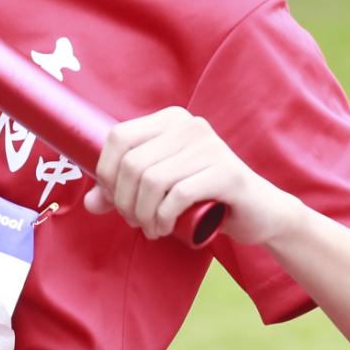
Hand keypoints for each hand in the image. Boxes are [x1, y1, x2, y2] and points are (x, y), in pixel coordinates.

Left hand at [84, 107, 302, 246]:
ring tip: (151, 228)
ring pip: (151, 181)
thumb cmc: (205, 197)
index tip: (114, 200)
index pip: (118, 137)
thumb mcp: (161, 190)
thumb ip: (124, 192)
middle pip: (131, 163)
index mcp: (170, 120)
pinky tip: (165, 229)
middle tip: (135, 221)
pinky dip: (163, 218)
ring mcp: (210, 146)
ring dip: (142, 214)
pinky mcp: (226, 172)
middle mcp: (189, 125)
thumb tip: (91, 202)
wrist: (259, 213)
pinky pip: (177, 195)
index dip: (105, 173)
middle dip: (124, 201)